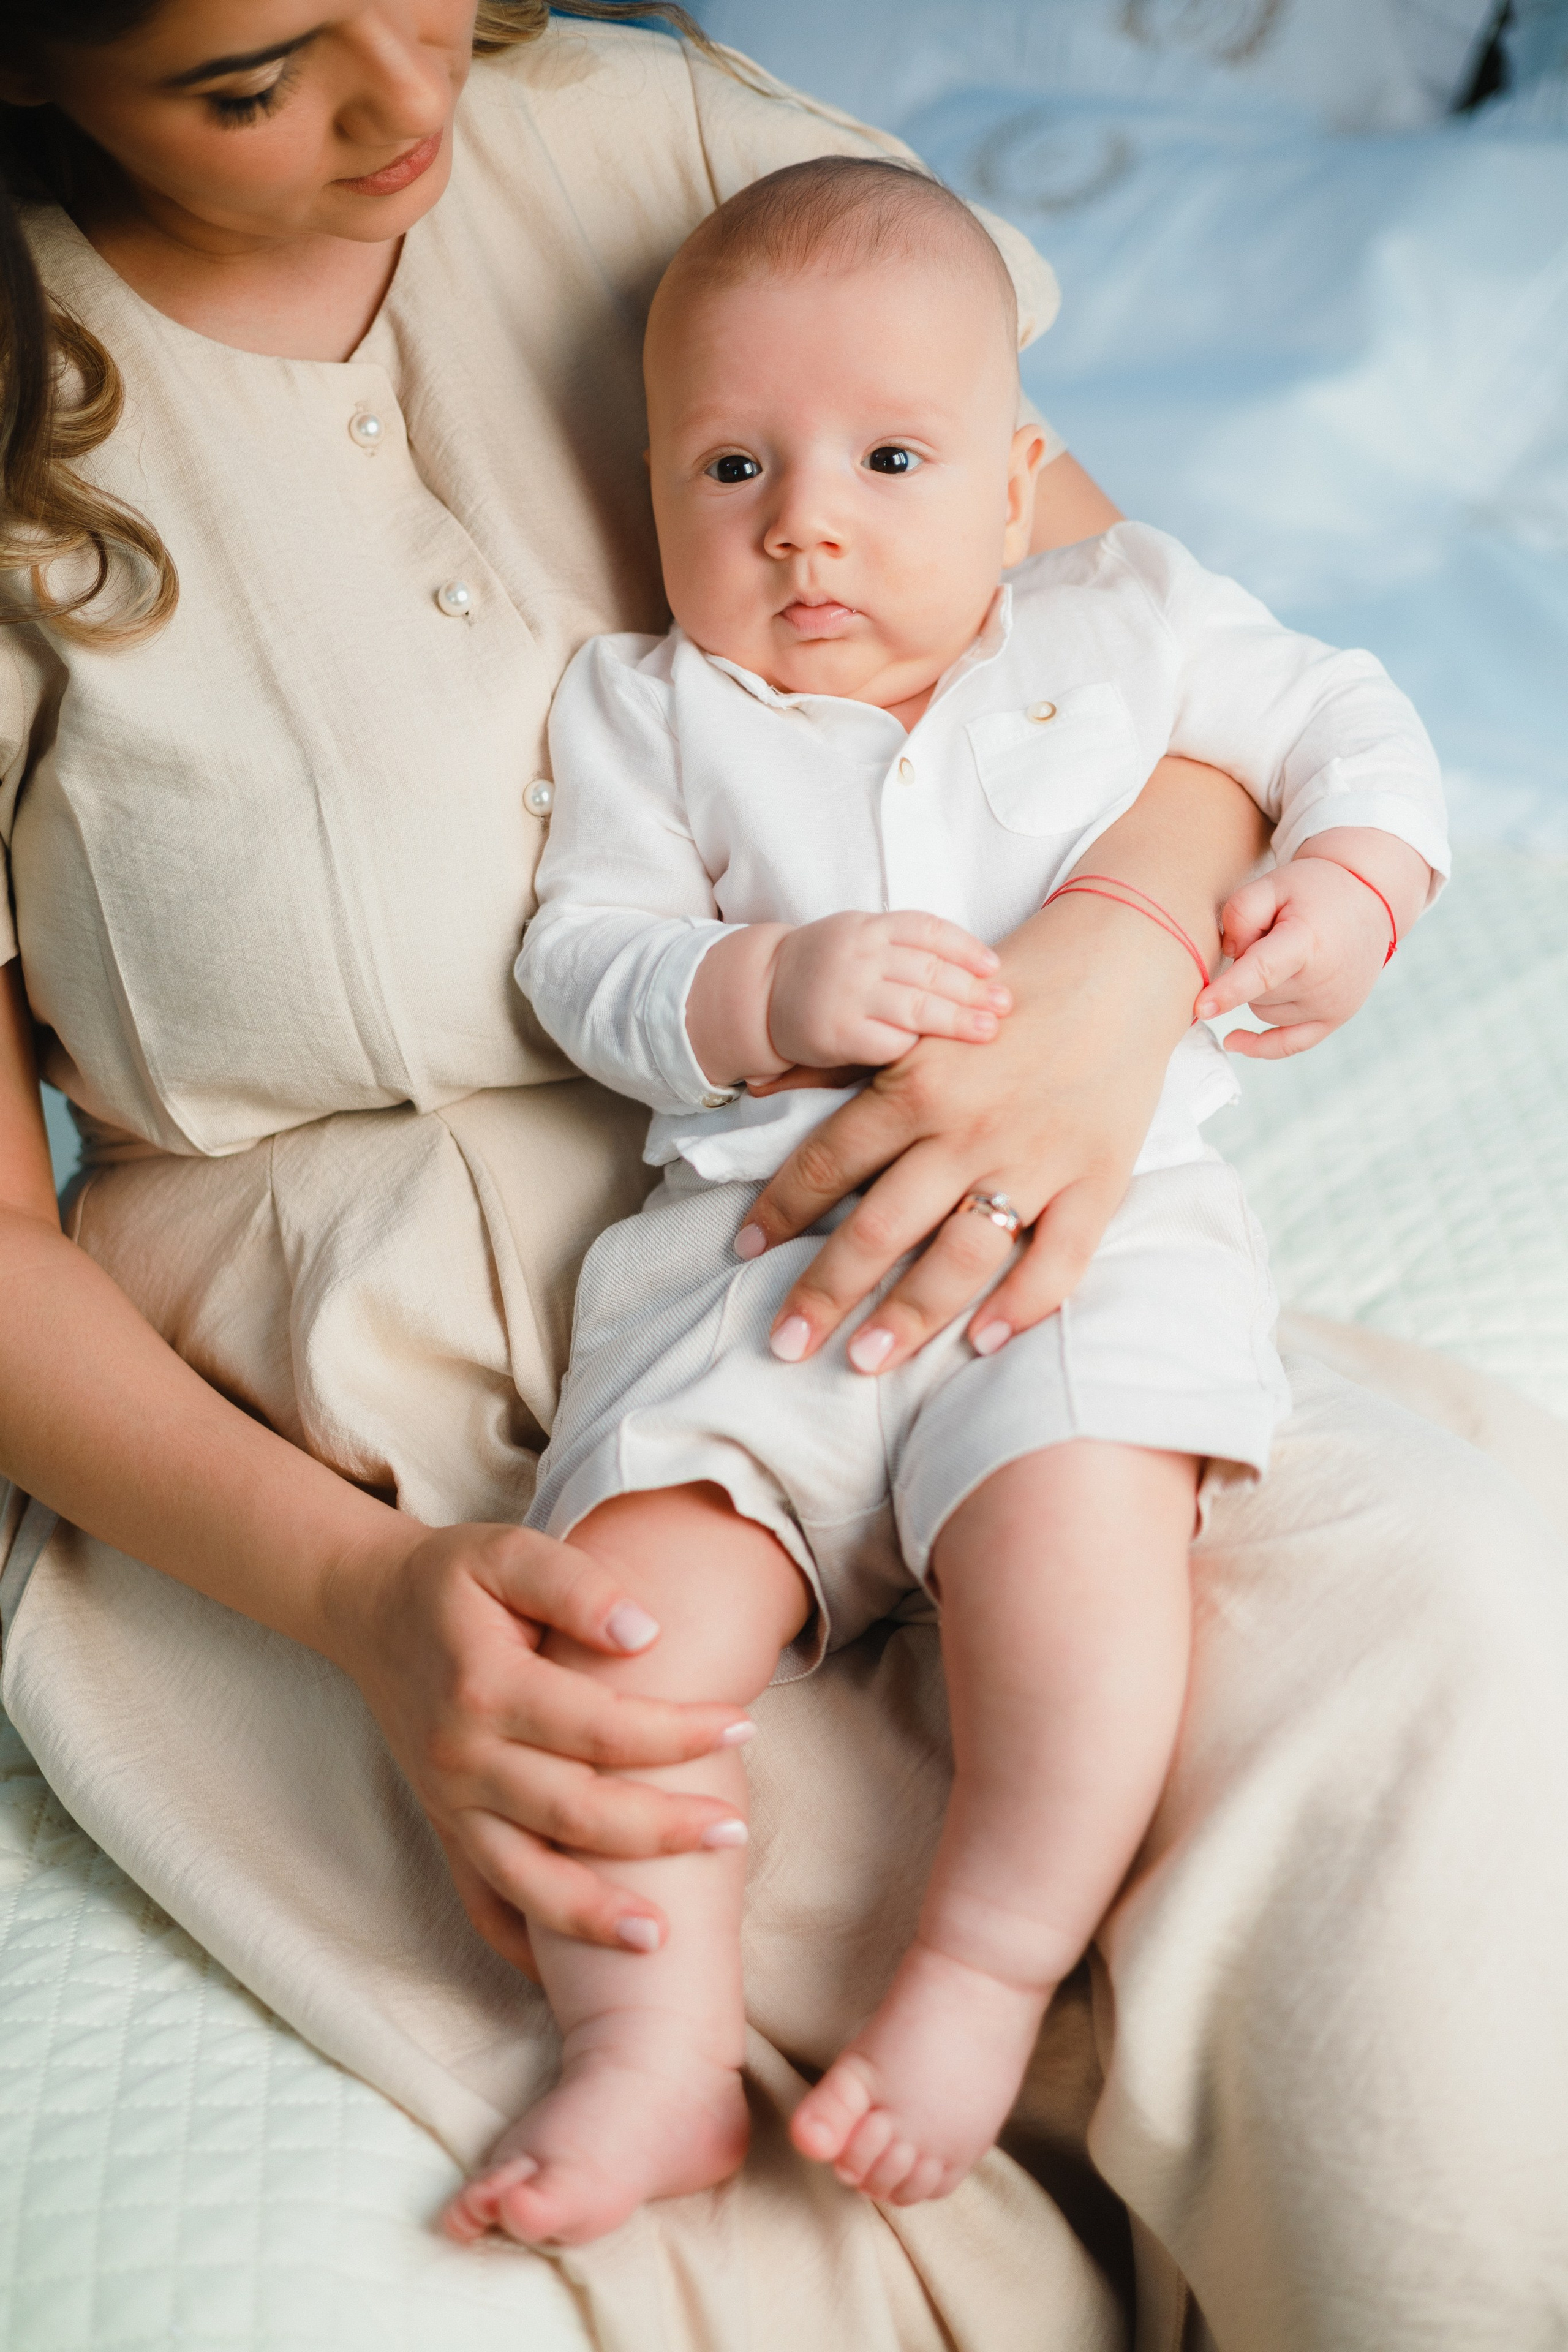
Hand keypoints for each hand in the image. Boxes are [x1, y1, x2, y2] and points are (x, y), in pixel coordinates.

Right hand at [322, 1520, 754, 1970]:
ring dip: (593, 1914)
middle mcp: (463, 1757)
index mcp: (488, 1686)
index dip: (678, 1732)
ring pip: (525, 1878)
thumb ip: (576, 1585)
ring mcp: (449, 1803)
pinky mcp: (443, 1827)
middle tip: (735, 1833)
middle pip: (575, 1813)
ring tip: (661, 1939)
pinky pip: (480, 1900)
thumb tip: (646, 1633)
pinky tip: (569, 1974)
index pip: (601, 1726)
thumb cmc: (454, 1579)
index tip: (742, 1725)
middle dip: (661, 1830)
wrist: (368, 1607)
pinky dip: (522, 1941)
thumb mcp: (509, 1551)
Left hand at [739, 886, 1196, 1372]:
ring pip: (960, 1257)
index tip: (747, 1251)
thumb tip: (756, 1088)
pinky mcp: (1097, 1179)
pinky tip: (982, 1341)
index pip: (828, 1162)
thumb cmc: (1007, 991)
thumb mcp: (915, 1015)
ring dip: (908, 1316)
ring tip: (864, 1361)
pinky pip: (1060, 1260)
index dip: (781, 1211)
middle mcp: (969, 1129)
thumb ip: (838, 1059)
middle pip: (881, 1227)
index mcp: (917, 1085)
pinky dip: (1022, 1306)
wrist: (1120, 961)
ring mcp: (1036, 1160)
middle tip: (786, 1343)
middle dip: (825, 1292)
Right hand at [767, 911, 1009, 1070]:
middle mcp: (858, 957)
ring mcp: (847, 996)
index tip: (994, 966)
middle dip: (971, 988)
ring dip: (957, 1020)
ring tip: (989, 1029)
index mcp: (868, 927)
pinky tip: (940, 1054)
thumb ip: (905, 945)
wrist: (764, 992)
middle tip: (1005, 1003)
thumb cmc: (828, 966)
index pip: (927, 931)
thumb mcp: (860, 936)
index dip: (965, 948)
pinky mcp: (838, 1034)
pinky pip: (889, 1042)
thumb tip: (978, 967)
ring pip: (915, 1007)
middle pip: (928, 970)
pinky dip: (917, 1047)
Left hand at [1197, 833, 1429, 1059]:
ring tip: (1287, 953)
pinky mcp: (1335, 1019)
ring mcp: (1332, 1005)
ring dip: (1260, 990)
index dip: (1228, 990)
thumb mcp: (1274, 883)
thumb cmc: (1315, 890)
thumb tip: (1230, 956)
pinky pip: (1289, 1044)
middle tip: (1272, 935)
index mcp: (1308, 942)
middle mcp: (1324, 981)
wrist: (1370, 900)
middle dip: (1249, 967)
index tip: (1200, 1008)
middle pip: (1255, 992)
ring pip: (1264, 1012)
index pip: (1263, 971)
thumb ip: (1242, 912)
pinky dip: (1260, 1046)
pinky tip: (1232, 1041)